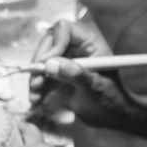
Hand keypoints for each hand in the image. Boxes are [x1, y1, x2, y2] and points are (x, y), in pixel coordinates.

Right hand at [28, 19, 145, 130]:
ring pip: (41, 60)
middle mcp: (75, 48)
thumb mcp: (96, 87)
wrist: (112, 117)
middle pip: (48, 43)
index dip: (54, 43)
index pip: (65, 29)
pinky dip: (36, 86)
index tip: (47, 63)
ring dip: (35, 76)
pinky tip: (36, 99)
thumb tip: (51, 64)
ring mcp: (64, 61)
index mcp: (89, 43)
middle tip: (36, 82)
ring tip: (34, 96)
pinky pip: (41, 75)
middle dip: (39, 61)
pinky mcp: (57, 75)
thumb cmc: (112, 99)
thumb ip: (75, 74)